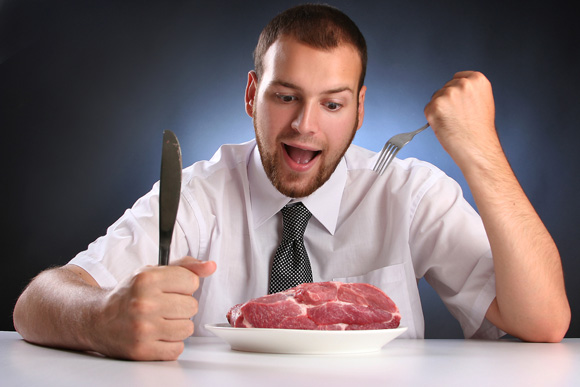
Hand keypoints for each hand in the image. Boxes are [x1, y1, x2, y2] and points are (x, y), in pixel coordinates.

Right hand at [91, 257, 215, 360]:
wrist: (97, 319)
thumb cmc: (129, 294)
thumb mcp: (152, 272)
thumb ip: (184, 267)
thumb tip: (211, 266)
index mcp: (147, 279)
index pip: (191, 281)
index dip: (185, 285)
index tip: (173, 288)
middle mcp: (144, 303)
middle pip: (192, 306)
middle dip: (182, 306)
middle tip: (164, 306)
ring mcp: (143, 329)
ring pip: (187, 328)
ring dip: (178, 326)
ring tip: (161, 320)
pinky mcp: (142, 350)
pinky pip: (177, 349)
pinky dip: (171, 344)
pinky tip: (157, 335)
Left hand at [424, 71, 500, 170]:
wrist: (477, 147)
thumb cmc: (480, 131)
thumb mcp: (483, 102)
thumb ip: (470, 92)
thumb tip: (455, 90)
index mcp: (477, 80)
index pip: (457, 77)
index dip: (456, 91)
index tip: (458, 101)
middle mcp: (462, 84)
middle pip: (445, 87)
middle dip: (447, 101)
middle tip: (457, 117)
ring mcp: (448, 94)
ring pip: (435, 98)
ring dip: (440, 110)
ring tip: (453, 123)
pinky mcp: (435, 106)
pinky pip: (428, 109)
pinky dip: (432, 118)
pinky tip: (445, 125)